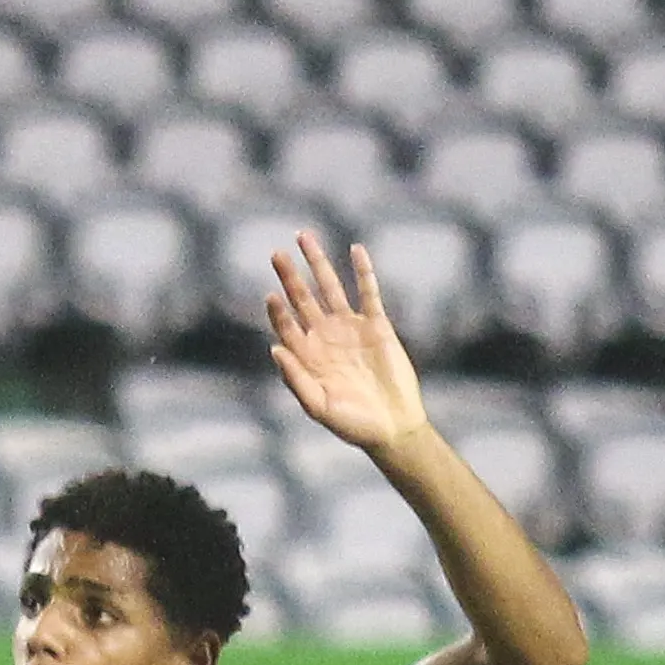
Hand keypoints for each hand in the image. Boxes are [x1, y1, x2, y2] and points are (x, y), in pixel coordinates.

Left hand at [266, 234, 429, 457]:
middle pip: (302, 298)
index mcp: (307, 355)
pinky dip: (363, 271)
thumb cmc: (352, 424)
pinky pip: (369, 292)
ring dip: (318, 263)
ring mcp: (350, 328)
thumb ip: (295, 379)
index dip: (277, 311)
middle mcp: (325, 336)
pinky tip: (355, 250)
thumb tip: (274, 349)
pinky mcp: (377, 325)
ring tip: (304, 237)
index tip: (271, 295)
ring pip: (331, 287)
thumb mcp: (318, 406)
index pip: (286, 325)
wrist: (393, 427)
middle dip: (290, 276)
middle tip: (275, 254)